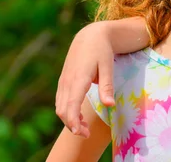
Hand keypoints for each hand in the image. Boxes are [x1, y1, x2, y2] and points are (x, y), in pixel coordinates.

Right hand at [55, 22, 114, 137]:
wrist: (90, 36)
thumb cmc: (101, 51)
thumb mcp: (108, 66)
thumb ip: (107, 86)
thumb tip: (110, 105)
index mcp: (78, 78)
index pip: (71, 105)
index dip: (74, 122)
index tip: (82, 133)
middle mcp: (67, 81)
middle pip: (63, 110)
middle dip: (72, 125)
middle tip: (87, 134)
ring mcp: (63, 81)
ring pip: (60, 107)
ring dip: (69, 120)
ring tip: (85, 128)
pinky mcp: (64, 82)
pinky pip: (61, 101)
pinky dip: (67, 112)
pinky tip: (79, 117)